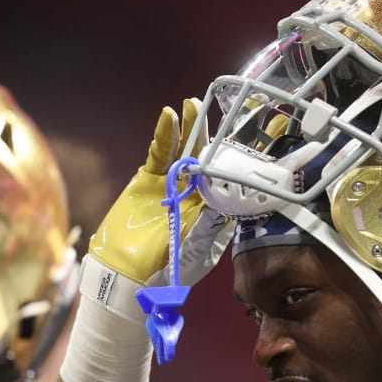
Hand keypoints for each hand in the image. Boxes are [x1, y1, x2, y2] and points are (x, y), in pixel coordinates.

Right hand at [58, 99, 230, 381]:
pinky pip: (159, 154)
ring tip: (193, 105)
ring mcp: (172, 186)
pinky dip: (164, 136)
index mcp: (215, 212)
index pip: (232, 181)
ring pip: (184, 151)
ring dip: (190, 128)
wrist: (127, 277)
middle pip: (210, 160)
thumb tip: (228, 200)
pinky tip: (169, 117)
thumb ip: (211, 222)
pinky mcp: (148, 181)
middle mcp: (197, 196)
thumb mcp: (197, 247)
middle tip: (225, 111)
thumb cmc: (167, 269)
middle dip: (216, 137)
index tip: (253, 140)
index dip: (241, 161)